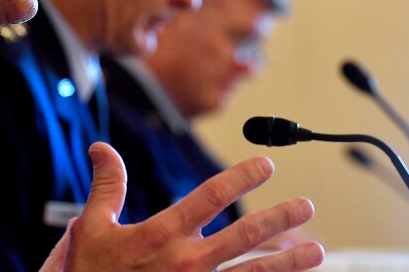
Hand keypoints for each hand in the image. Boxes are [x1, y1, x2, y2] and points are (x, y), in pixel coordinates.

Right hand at [41, 142, 323, 271]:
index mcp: (161, 235)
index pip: (210, 196)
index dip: (241, 176)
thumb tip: (102, 147)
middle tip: (305, 204)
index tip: (265, 163)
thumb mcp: (91, 227)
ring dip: (288, 262)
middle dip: (279, 217)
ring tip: (317, 252)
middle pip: (244, 235)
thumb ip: (107, 185)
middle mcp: (186, 262)